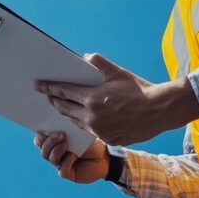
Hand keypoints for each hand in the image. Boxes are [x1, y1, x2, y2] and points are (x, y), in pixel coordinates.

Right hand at [33, 131, 108, 183]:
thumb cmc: (90, 143)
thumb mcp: (79, 134)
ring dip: (56, 149)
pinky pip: (62, 169)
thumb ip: (66, 131)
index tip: (45, 129)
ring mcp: (60, 164)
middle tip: (61, 134)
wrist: (104, 156)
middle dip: (49, 141)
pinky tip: (74, 156)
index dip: (40, 136)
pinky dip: (66, 161)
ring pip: (50, 158)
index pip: (40, 139)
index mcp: (54, 142)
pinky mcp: (67, 174)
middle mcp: (54, 153)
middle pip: (43, 149)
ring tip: (66, 143)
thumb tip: (56, 127)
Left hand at [35, 53, 198, 145]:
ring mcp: (100, 131)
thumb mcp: (118, 72)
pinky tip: (84, 119)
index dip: (49, 88)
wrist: (160, 110)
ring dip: (68, 114)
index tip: (38, 86)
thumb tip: (85, 57)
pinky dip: (86, 123)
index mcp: (92, 99)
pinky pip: (92, 131)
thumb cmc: (139, 88)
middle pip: (65, 109)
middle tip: (48, 96)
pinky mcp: (109, 140)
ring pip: (76, 122)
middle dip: (55, 101)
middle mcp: (92, 117)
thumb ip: (99, 63)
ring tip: (63, 107)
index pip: (63, 92)